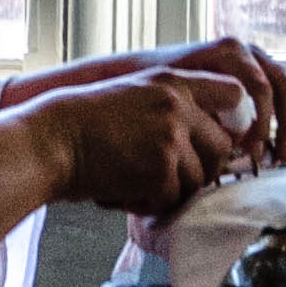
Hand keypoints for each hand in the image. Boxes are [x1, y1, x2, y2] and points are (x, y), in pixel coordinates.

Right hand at [46, 67, 261, 220]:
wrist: (51, 140)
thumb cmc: (87, 123)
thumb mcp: (136, 92)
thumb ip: (175, 105)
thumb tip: (213, 136)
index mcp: (174, 82)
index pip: (234, 94)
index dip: (231, 122)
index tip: (213, 140)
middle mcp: (177, 106)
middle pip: (222, 147)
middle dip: (202, 168)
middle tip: (171, 176)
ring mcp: (170, 138)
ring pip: (200, 178)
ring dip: (174, 190)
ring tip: (140, 183)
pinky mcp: (159, 170)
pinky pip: (174, 198)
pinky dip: (153, 204)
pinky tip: (128, 193)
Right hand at [155, 35, 285, 169]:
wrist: (129, 86)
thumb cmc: (170, 111)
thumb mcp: (216, 123)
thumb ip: (246, 132)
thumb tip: (276, 156)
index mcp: (262, 73)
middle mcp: (257, 58)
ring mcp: (242, 51)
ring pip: (281, 85)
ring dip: (283, 123)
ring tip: (276, 154)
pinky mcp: (224, 50)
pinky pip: (254, 82)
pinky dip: (257, 113)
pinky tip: (248, 138)